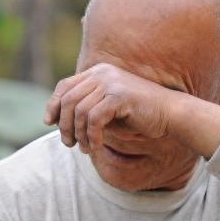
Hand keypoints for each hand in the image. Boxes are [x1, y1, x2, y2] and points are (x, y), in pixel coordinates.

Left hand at [43, 63, 174, 153]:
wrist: (170, 114)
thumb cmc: (138, 115)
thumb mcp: (106, 110)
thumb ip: (86, 109)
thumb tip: (56, 119)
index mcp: (98, 72)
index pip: (65, 86)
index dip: (53, 105)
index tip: (49, 123)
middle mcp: (102, 73)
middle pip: (68, 100)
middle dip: (64, 125)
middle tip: (69, 144)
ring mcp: (111, 82)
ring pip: (79, 111)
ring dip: (79, 134)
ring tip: (84, 148)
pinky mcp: (119, 95)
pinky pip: (93, 119)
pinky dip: (91, 136)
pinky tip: (95, 147)